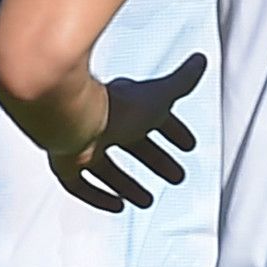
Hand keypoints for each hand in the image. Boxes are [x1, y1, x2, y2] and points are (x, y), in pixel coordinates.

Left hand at [50, 53, 206, 212]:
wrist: (74, 118)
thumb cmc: (116, 107)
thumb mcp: (159, 97)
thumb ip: (182, 82)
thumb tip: (200, 60)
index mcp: (127, 106)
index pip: (154, 118)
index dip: (172, 131)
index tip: (188, 145)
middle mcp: (104, 124)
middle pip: (133, 145)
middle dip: (156, 160)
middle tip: (177, 176)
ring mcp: (83, 144)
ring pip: (107, 167)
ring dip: (128, 184)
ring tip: (148, 201)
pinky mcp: (66, 164)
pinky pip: (82, 185)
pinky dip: (99, 197)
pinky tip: (116, 206)